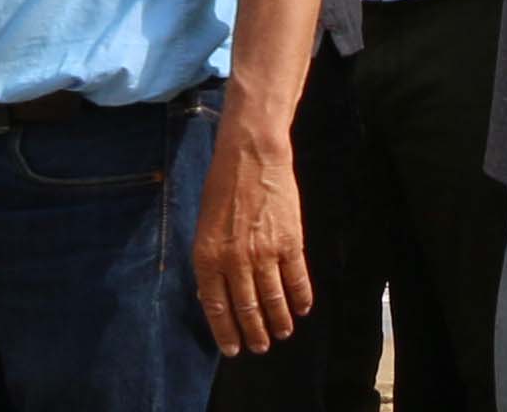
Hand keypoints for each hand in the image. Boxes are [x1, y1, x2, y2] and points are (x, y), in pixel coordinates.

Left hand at [193, 115, 314, 354]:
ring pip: (273, 300)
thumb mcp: (204, 226)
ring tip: (282, 333)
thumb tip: (214, 295)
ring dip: (279, 321)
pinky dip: (301, 298)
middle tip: (261, 347)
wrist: (251, 157)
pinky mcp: (290, 243)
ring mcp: (264, 254)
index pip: (216, 307)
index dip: (225, 332)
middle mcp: (235, 261)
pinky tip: (302, 309)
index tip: (233, 349)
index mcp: (208, 256)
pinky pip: (297, 280)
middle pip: (246, 308)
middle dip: (254, 333)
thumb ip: (211, 260)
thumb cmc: (222, 188)